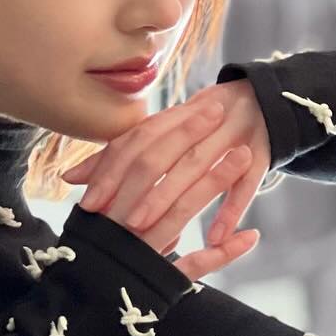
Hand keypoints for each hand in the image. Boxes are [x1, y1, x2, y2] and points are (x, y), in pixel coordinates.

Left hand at [60, 80, 271, 282]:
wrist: (265, 98)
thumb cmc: (201, 126)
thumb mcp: (162, 133)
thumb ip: (119, 155)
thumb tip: (70, 177)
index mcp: (172, 117)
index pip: (135, 142)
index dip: (111, 170)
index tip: (90, 202)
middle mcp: (199, 124)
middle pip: (161, 155)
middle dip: (138, 188)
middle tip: (120, 221)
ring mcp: (232, 137)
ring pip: (197, 168)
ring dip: (172, 196)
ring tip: (153, 228)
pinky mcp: (262, 154)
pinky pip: (247, 185)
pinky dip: (232, 211)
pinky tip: (216, 238)